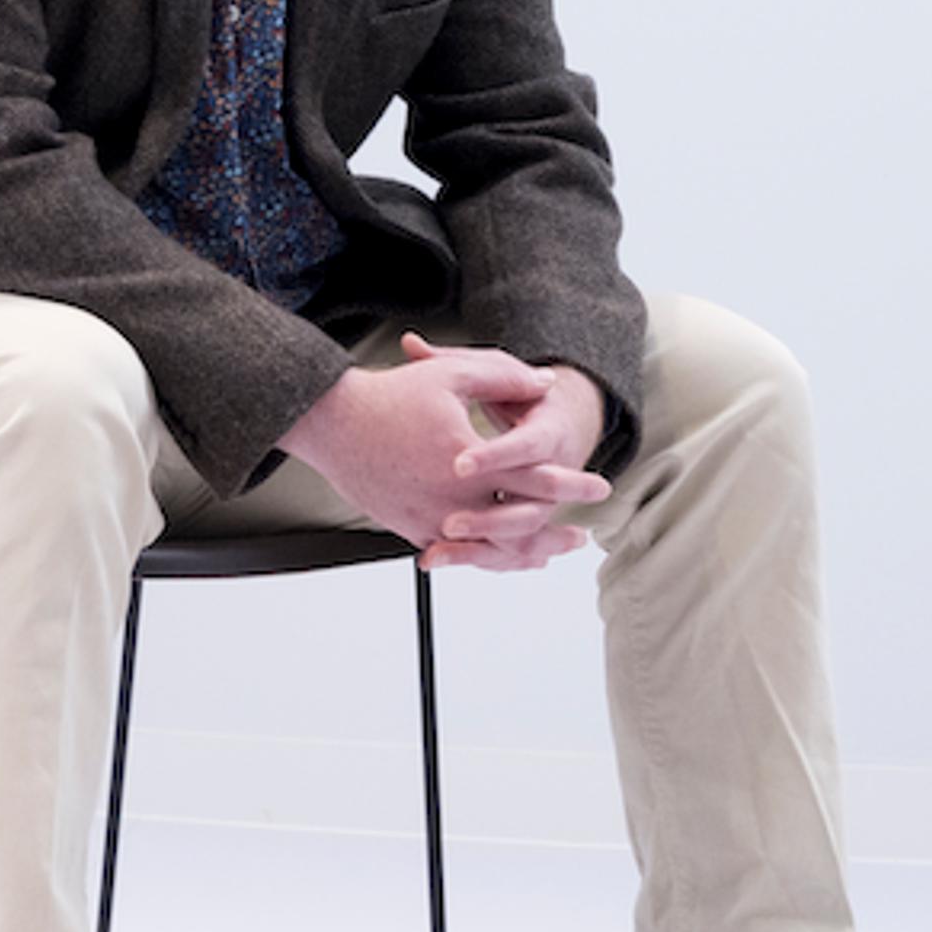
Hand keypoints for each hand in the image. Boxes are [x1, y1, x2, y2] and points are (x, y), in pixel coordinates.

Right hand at [278, 335, 611, 571]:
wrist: (331, 423)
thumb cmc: (388, 396)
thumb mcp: (450, 375)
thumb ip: (503, 377)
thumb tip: (545, 384)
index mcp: (469, 459)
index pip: (536, 479)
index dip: (573, 484)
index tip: (600, 487)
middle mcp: (452, 497)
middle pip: (520, 526)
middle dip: (555, 533)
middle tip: (581, 535)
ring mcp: (429, 518)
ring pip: (489, 549)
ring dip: (523, 553)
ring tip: (547, 554)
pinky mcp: (410, 527)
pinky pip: (456, 551)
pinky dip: (484, 557)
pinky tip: (498, 555)